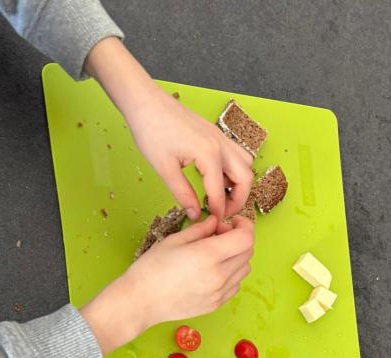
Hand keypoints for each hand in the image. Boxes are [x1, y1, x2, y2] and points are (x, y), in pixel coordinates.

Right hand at [81, 214, 253, 353]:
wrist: (141, 302)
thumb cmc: (151, 268)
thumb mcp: (174, 240)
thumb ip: (201, 229)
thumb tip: (216, 222)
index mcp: (208, 255)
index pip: (246, 238)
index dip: (243, 226)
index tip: (230, 223)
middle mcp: (219, 276)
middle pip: (248, 252)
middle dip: (238, 239)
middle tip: (218, 236)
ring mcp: (220, 293)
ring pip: (244, 269)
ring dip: (236, 257)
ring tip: (214, 254)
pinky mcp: (217, 304)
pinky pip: (235, 285)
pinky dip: (231, 274)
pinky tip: (212, 270)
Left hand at [85, 38, 252, 221]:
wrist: (144, 100)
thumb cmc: (150, 129)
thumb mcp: (164, 168)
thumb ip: (183, 194)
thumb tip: (194, 215)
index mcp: (209, 154)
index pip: (220, 193)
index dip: (218, 212)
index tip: (213, 224)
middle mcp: (221, 145)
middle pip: (245, 179)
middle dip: (238, 200)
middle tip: (223, 213)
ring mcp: (220, 137)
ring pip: (245, 164)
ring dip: (239, 183)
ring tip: (222, 195)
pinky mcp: (215, 134)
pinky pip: (235, 154)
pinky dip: (233, 170)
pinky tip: (216, 178)